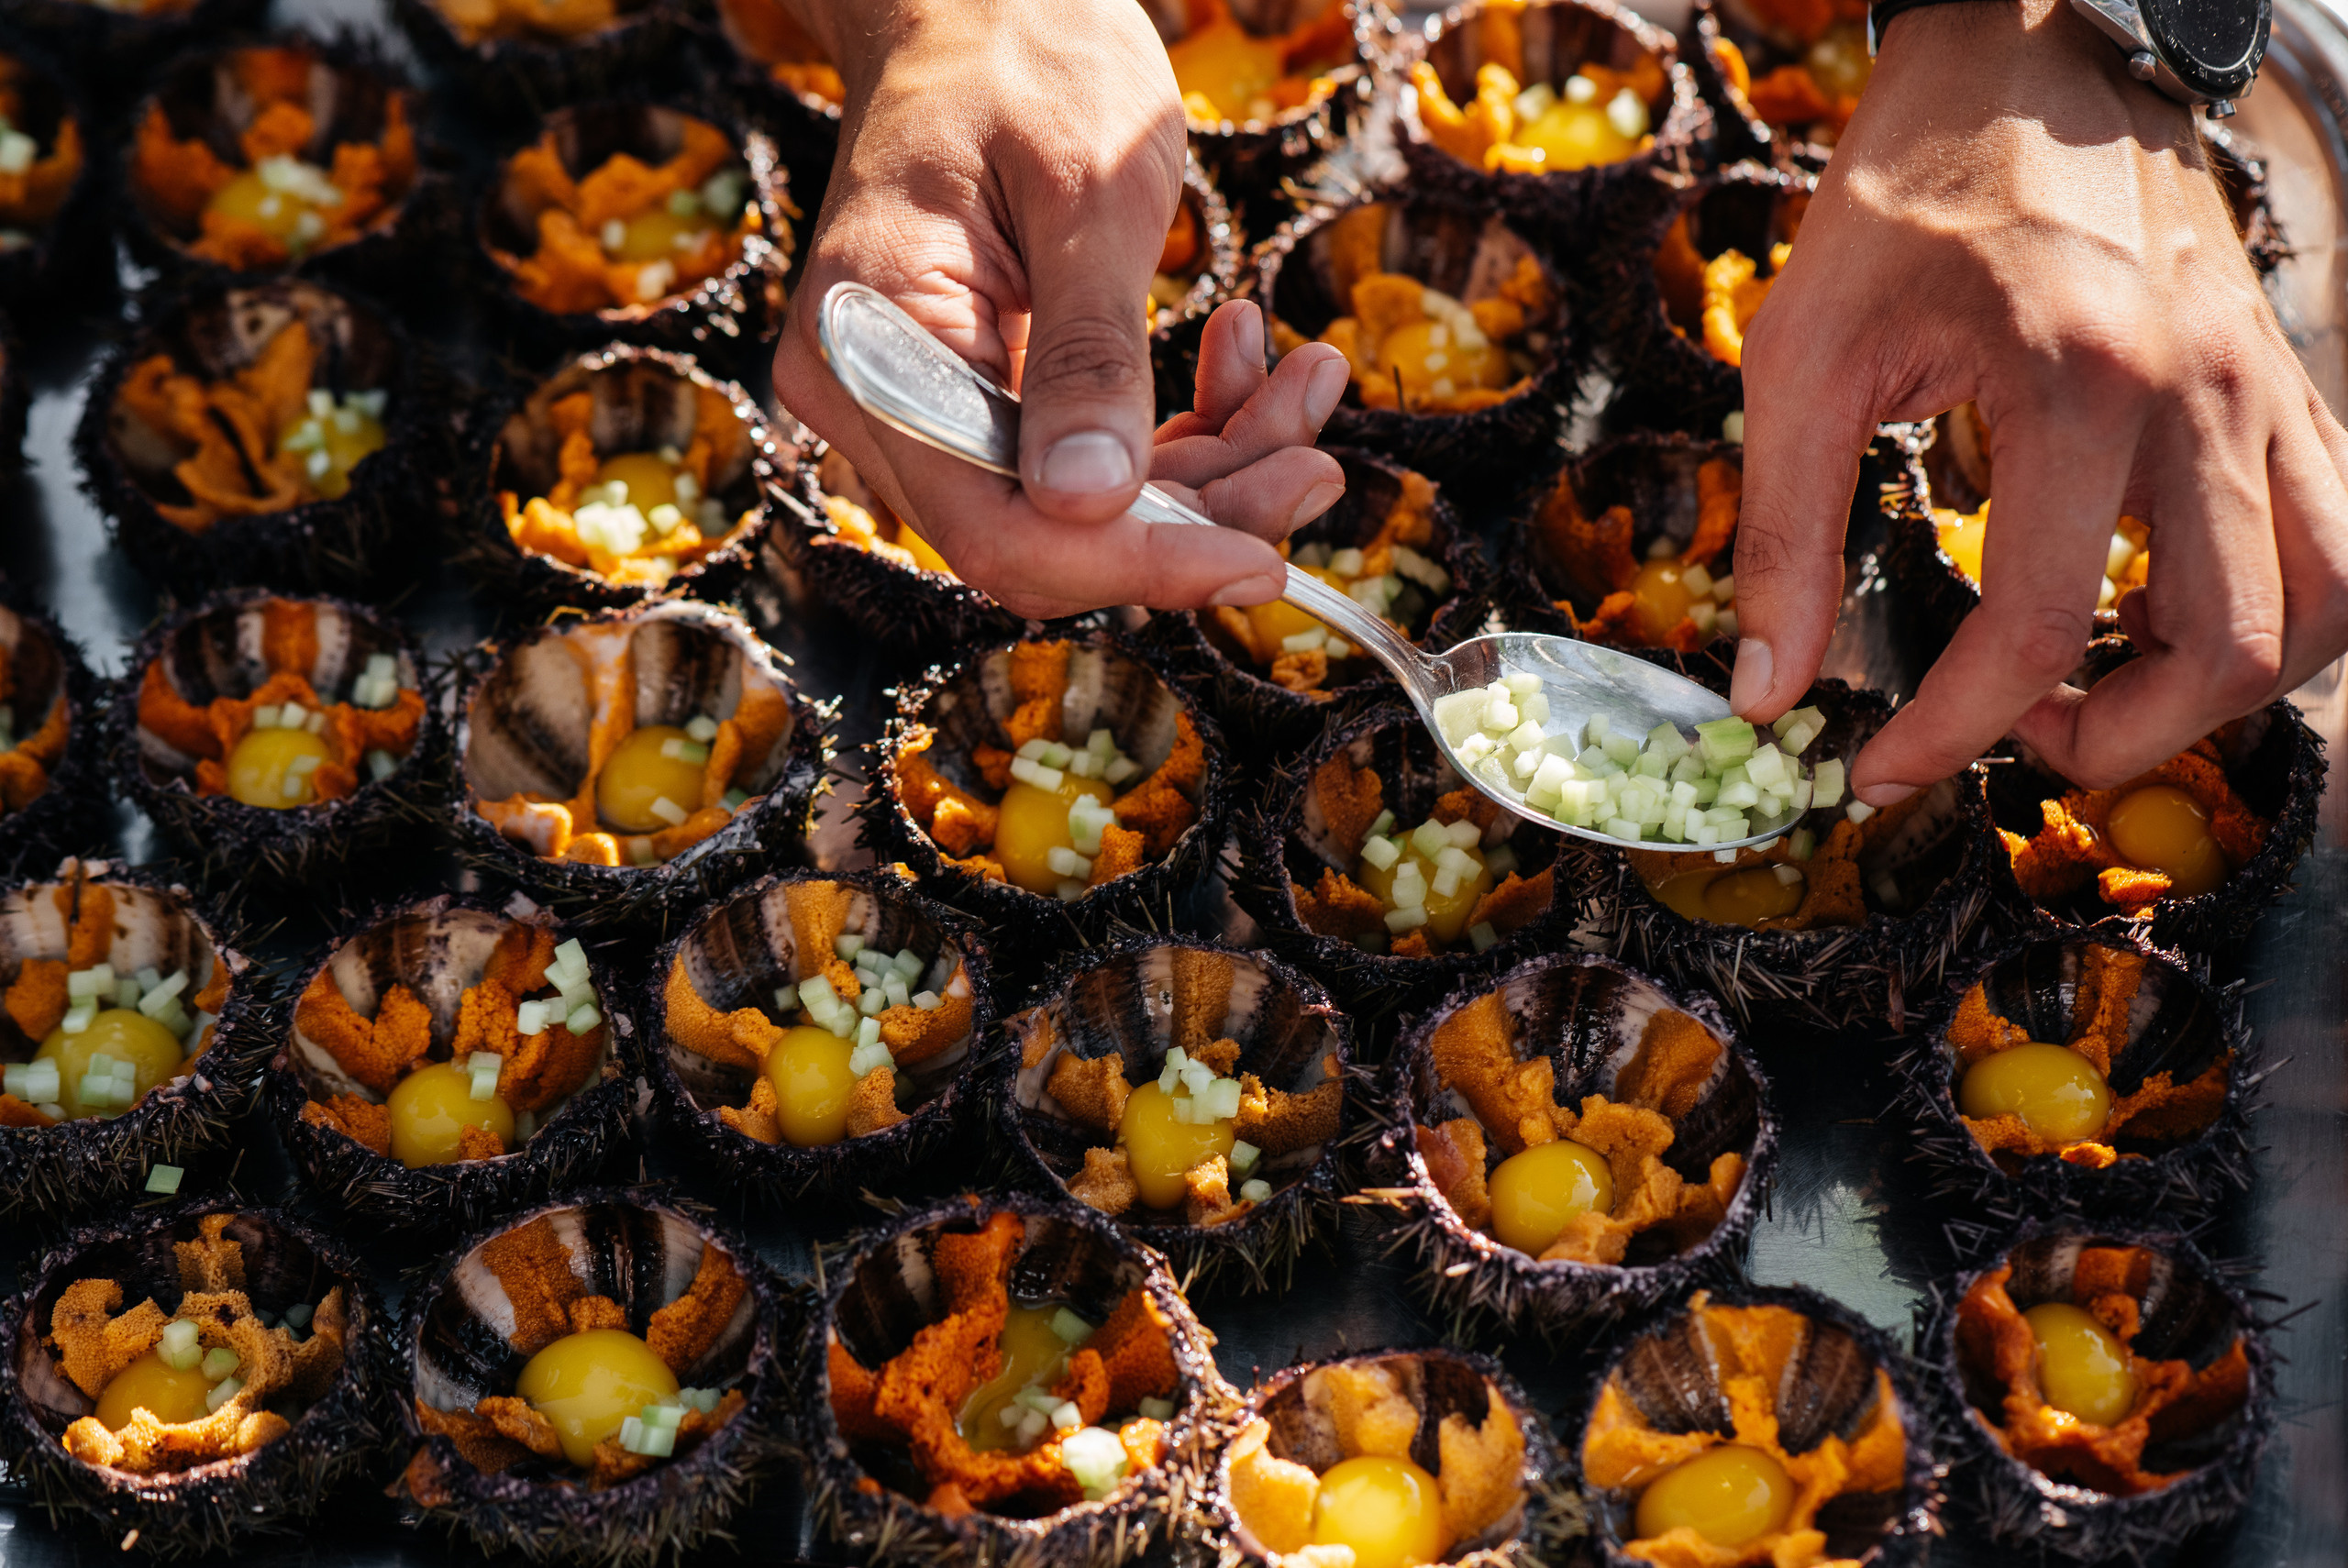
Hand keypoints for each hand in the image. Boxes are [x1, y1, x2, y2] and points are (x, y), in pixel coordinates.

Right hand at [769, 0, 1346, 618]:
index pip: (997, 531)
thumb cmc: (1026, 56)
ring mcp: (919, 409)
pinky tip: (1246, 355)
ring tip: (1305, 379)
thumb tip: (1087, 505)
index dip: (1133, 567)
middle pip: (1046, 536)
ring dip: (1211, 469)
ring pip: (1083, 511)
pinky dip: (1181, 430)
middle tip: (1319, 460)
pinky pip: (1086, 462)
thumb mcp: (1086, 191)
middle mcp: (874, 404)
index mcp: (871, 346)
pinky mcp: (976, 401)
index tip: (1261, 563)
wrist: (979, 2)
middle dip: (1197, 514)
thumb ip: (1086, 352)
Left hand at [1728, 0, 2347, 800]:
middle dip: (2120, 741)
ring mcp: (2263, 388)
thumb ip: (1785, 536)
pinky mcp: (2281, 384)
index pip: (2039, 627)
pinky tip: (2148, 610)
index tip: (1881, 772)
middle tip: (2013, 737)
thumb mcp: (1803, 356)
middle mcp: (2201, 393)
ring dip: (2218, 688)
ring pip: (2325, 604)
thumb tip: (1765, 693)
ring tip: (2095, 684)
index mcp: (2077, 380)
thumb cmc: (1903, 196)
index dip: (1953, 734)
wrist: (2027, 57)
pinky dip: (2263, 611)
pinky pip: (2333, 535)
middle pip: (2234, 648)